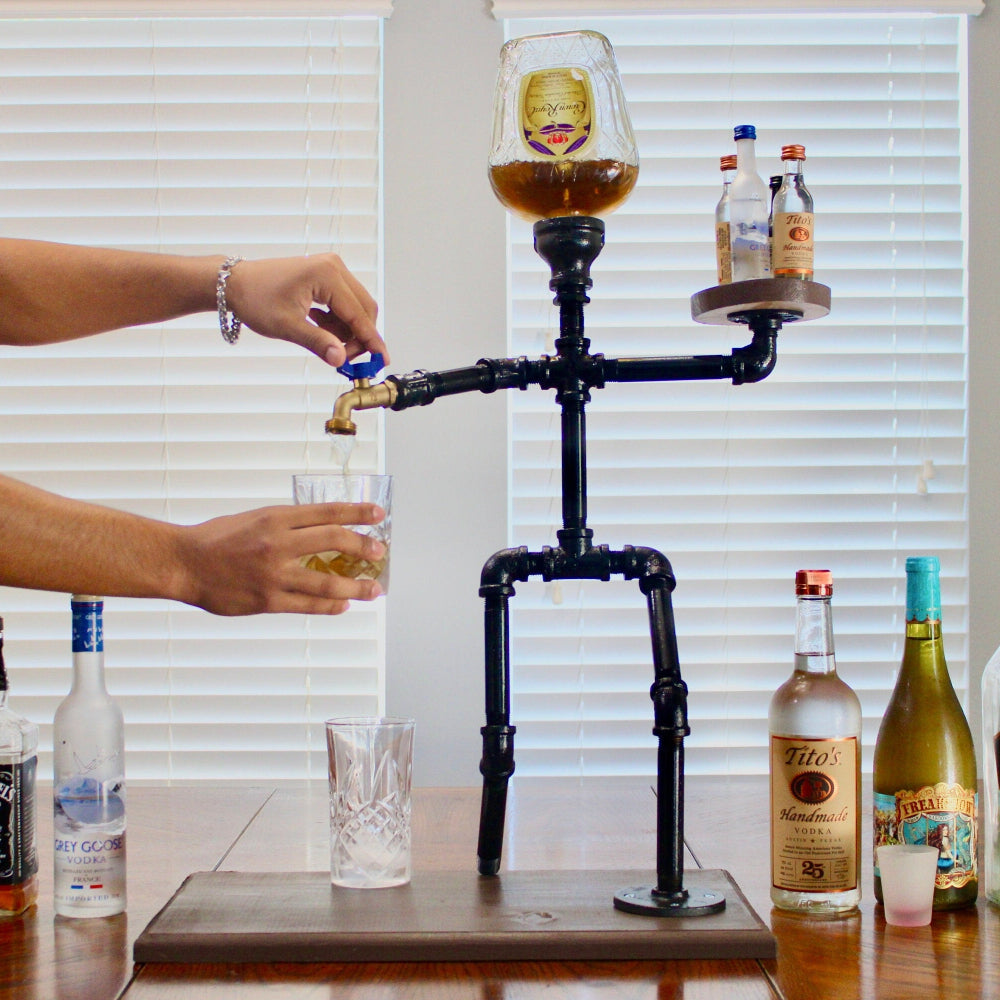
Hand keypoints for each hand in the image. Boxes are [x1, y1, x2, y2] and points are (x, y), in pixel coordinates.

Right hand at [176, 501, 386, 615]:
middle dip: (363, 548)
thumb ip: (287, 524)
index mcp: (276, 518)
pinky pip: (308, 606)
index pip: (327, 512)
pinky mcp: (267, 601)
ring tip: (373, 590)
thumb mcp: (254, 518)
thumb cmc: (216, 538)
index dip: (357, 512)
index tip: (378, 515)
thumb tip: (321, 529)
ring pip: (327, 583)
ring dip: (356, 588)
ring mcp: (274, 575)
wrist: (183, 563)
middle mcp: (278, 544)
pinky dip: (330, 606)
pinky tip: (342, 605)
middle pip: (334, 542)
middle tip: (379, 553)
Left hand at [224, 254, 388, 367]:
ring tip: (327, 345)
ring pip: (355, 308)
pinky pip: (343, 303)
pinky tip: (322, 331)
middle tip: (346, 359)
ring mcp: (331, 269)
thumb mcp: (287, 326)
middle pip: (364, 309)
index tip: (382, 360)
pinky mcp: (326, 275)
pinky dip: (338, 322)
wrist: (234, 284)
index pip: (359, 314)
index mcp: (327, 275)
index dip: (371, 340)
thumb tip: (340, 359)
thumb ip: (318, 343)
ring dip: (347, 331)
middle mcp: (334, 267)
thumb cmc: (255, 299)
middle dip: (359, 337)